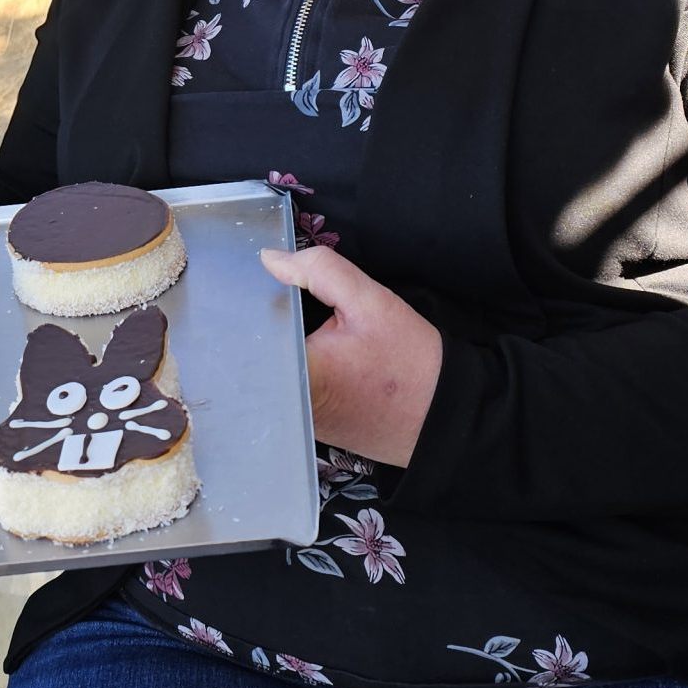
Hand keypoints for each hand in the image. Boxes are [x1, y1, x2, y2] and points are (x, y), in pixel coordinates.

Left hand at [261, 245, 442, 465]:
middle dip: (261, 325)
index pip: (248, 336)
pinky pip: (287, 389)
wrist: (445, 416)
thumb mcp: (370, 302)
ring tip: (290, 323)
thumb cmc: (410, 361)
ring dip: (275, 347)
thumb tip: (270, 259)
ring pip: (270, 373)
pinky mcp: (310, 428)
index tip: (244, 288)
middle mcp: (290, 404)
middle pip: (256, 354)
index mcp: (300, 373)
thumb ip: (318, 271)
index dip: (243, 307)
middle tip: (277, 300)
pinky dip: (292, 367)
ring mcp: (298, 422)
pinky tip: (310, 351)